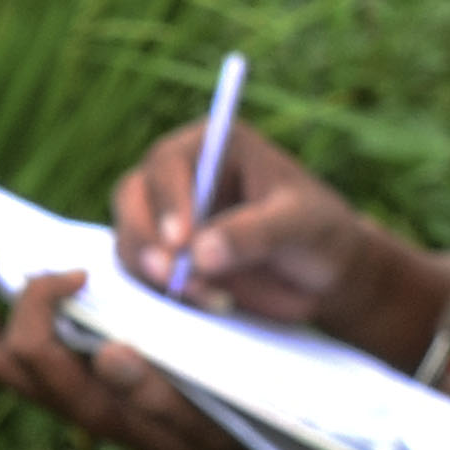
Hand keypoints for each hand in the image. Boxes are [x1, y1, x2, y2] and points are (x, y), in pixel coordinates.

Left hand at [0, 236, 277, 449]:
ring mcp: (56, 391)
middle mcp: (61, 401)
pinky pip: (6, 343)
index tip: (78, 271)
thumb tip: (111, 352)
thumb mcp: (201, 419)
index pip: (32, 351)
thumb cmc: (219, 431)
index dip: (38, 302)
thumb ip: (157, 394)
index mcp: (91, 407)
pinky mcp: (63, 378)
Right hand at [109, 121, 448, 360]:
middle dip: (144, 239)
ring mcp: (165, 217)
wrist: (320, 275)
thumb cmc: (318, 233)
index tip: (180, 242)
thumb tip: (200, 254)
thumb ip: (254, 234)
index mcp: (212, 145)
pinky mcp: (163, 256)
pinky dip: (160, 294)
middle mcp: (178, 175)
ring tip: (205, 298)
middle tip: (170, 277)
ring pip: (129, 239)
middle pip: (132, 198)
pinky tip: (205, 304)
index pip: (169, 163)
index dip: (167, 200)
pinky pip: (142, 274)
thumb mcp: (299, 226)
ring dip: (153, 273)